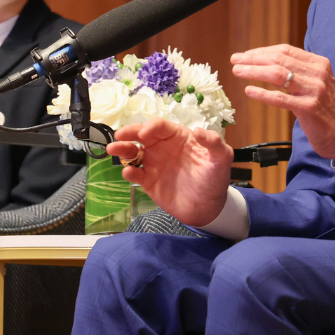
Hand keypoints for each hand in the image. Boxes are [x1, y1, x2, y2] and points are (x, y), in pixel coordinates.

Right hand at [106, 119, 232, 225]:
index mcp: (178, 137)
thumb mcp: (221, 158)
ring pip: (133, 152)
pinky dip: (129, 172)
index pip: (161, 126)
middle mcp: (162, 147)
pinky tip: (129, 172)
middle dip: (130, 133)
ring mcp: (153, 164)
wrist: (208, 208)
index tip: (145, 133)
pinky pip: (135, 174)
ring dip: (122, 149)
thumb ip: (213, 142)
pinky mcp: (148, 181)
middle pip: (142, 135)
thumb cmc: (215, 179)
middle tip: (120, 135)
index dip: (151, 127)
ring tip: (113, 150)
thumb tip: (198, 130)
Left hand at [230, 45, 334, 160]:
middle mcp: (318, 74)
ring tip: (237, 71)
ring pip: (277, 75)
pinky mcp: (308, 108)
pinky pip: (280, 98)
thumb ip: (297, 71)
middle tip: (235, 60)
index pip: (285, 50)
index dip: (262, 51)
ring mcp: (314, 90)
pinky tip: (249, 90)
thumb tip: (266, 61)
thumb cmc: (324, 108)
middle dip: (253, 59)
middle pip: (278, 60)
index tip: (245, 54)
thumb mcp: (315, 82)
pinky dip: (262, 93)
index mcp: (319, 63)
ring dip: (253, 71)